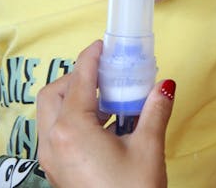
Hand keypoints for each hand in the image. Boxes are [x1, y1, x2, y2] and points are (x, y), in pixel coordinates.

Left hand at [36, 40, 174, 187]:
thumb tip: (164, 84)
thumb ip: (155, 109)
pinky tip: (105, 125)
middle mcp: (53, 142)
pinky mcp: (57, 171)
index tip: (103, 45)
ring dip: (74, 98)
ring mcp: (51, 159)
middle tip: (105, 74)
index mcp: (72, 130)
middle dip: (76, 77)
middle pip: (53, 94)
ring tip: (109, 99)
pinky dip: (74, 118)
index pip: (78, 80)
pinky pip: (56, 133)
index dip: (91, 58)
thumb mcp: (149, 147)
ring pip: (51, 114)